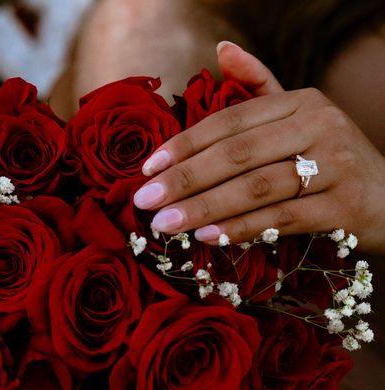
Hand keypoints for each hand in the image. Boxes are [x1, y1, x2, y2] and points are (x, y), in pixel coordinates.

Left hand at [134, 42, 384, 252]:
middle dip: (184, 179)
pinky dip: (242, 228)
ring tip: (166, 225)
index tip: (146, 169)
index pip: (229, 120)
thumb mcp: (297, 116)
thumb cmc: (328, 158)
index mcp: (300, 101)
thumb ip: (260, 86)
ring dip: (205, 208)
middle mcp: (321, 124)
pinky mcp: (347, 205)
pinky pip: (283, 218)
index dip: (184, 144)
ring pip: (256, 187)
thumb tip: (222, 49)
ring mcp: (337, 164)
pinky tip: (207, 238)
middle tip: (145, 202)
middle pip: (237, 154)